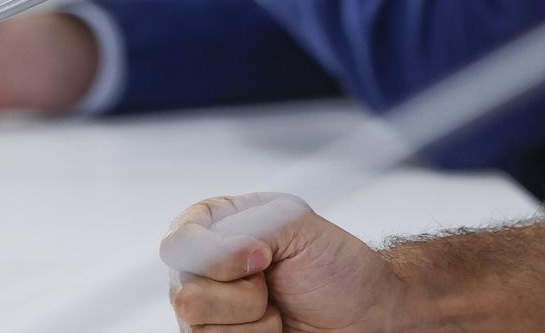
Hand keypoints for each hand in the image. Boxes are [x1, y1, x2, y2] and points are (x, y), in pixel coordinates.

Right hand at [162, 193, 405, 331]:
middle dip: (243, 296)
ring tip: (276, 310)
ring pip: (200, 331)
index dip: (220, 257)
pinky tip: (274, 330)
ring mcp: (208, 314)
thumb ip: (252, 226)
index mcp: (213, 227)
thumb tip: (223, 253)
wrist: (366, 314)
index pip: (179, 244)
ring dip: (254, 324)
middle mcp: (201, 271)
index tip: (263, 258)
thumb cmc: (335, 265)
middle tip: (271, 285)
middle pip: (185, 296)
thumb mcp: (297, 223)